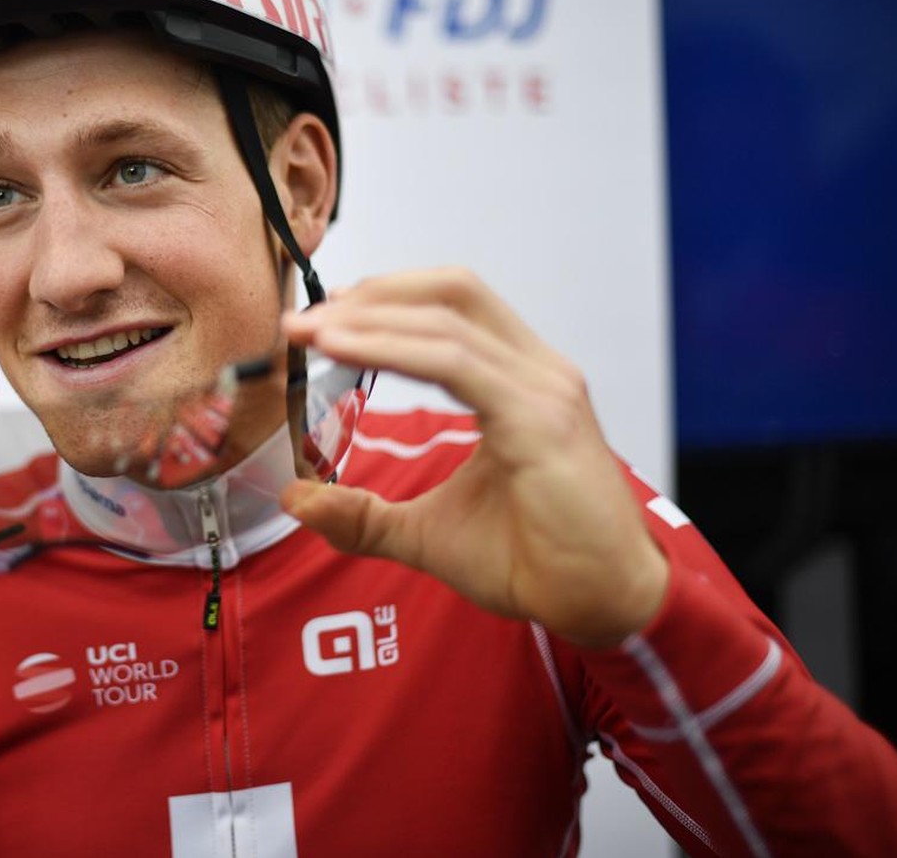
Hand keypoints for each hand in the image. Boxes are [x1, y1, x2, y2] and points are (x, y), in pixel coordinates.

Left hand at [279, 269, 666, 647]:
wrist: (601, 605)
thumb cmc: (534, 562)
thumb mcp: (426, 534)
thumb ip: (364, 515)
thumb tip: (295, 501)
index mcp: (519, 381)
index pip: (450, 307)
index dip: (384, 299)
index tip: (321, 320)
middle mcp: (537, 371)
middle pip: (451, 291)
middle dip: (372, 294)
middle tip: (303, 321)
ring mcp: (544, 390)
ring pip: (447, 321)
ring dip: (370, 317)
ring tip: (311, 331)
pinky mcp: (540, 421)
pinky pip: (457, 364)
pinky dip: (394, 349)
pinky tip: (343, 350)